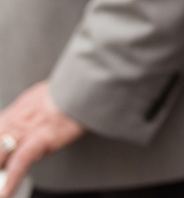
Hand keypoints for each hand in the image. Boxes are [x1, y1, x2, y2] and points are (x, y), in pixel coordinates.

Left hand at [0, 82, 84, 196]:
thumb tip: (34, 119)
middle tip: (1, 169)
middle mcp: (16, 121)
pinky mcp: (38, 140)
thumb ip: (33, 110)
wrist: (85, 88)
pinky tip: (6, 192)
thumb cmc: (71, 90)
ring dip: (0, 171)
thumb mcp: (44, 95)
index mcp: (17, 110)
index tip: (1, 157)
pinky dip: (12, 179)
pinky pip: (19, 164)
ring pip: (0, 155)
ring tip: (0, 185)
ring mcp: (25, 131)